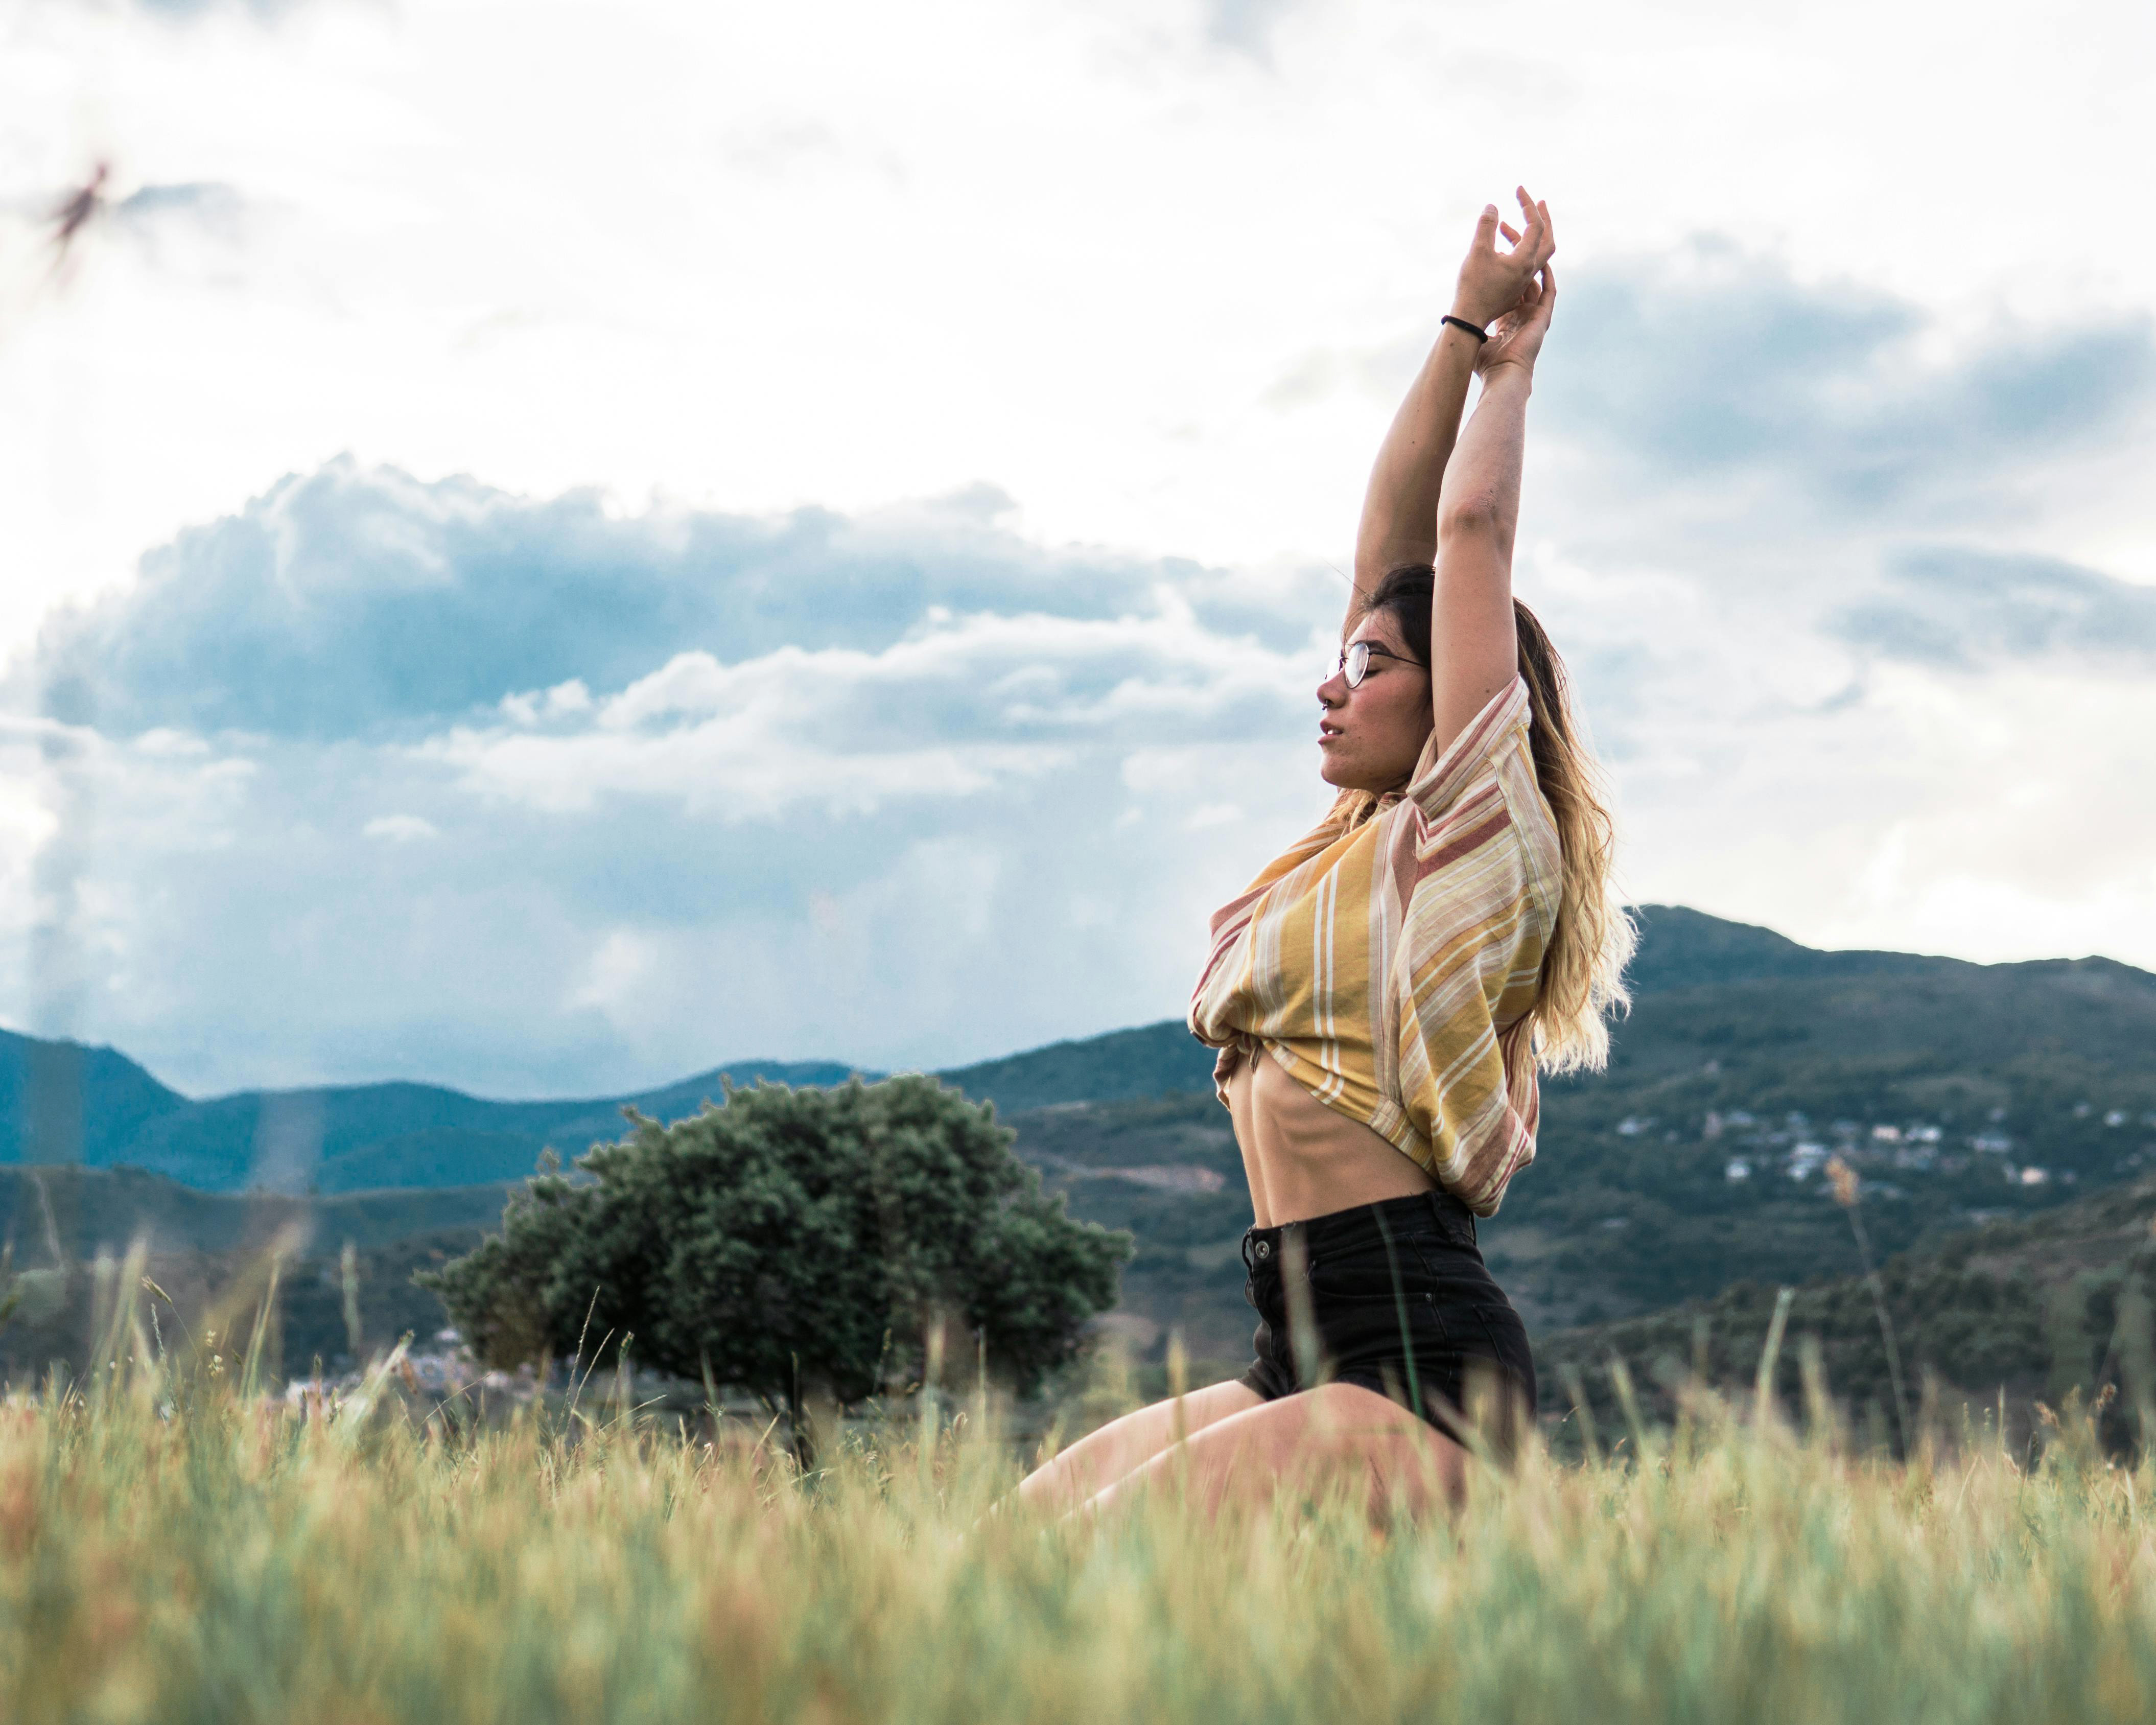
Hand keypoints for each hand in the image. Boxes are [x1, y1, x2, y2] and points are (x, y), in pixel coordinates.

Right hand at [1450, 186, 1554, 330]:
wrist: (1469, 319)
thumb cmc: (1473, 287)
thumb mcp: (1478, 252)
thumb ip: (1486, 226)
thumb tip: (1492, 206)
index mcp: (1524, 260)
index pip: (1535, 226)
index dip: (1528, 205)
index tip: (1519, 189)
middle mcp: (1529, 271)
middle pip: (1547, 240)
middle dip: (1543, 219)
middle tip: (1539, 203)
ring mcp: (1523, 281)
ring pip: (1535, 253)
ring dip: (1525, 235)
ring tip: (1504, 226)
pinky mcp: (1514, 288)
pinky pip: (1524, 263)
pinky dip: (1517, 249)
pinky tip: (1498, 249)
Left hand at [1474, 254, 1554, 379]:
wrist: (1503, 375)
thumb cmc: (1487, 365)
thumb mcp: (1478, 340)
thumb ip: (1472, 328)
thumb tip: (1457, 320)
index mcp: (1508, 319)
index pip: (1509, 290)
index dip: (1505, 274)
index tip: (1497, 256)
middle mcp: (1523, 315)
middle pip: (1524, 281)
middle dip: (1519, 262)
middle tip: (1511, 243)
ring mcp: (1534, 316)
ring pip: (1537, 283)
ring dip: (1532, 264)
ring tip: (1527, 246)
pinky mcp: (1543, 317)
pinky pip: (1549, 292)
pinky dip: (1547, 277)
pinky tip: (1543, 262)